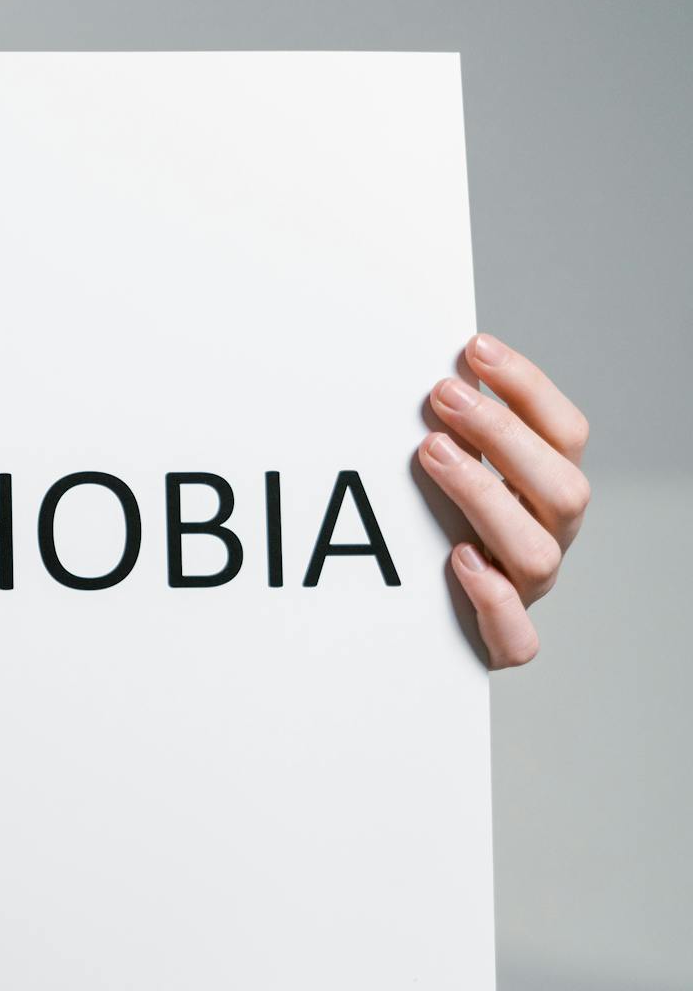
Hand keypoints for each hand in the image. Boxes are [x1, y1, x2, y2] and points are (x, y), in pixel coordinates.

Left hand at [418, 333, 589, 668]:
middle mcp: (549, 537)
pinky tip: (459, 559)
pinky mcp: (502, 641)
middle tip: (442, 396)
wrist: (425, 619)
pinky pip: (518, 636)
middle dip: (503, 435)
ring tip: (431, 452)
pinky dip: (493, 598)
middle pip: (562, 487)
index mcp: (548, 490)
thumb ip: (452, 428)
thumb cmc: (434, 526)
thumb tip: (427, 365)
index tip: (474, 348)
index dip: (527, 388)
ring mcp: (528, 591)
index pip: (565, 433)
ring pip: (538, 554)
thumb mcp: (450, 470)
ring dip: (485, 495)